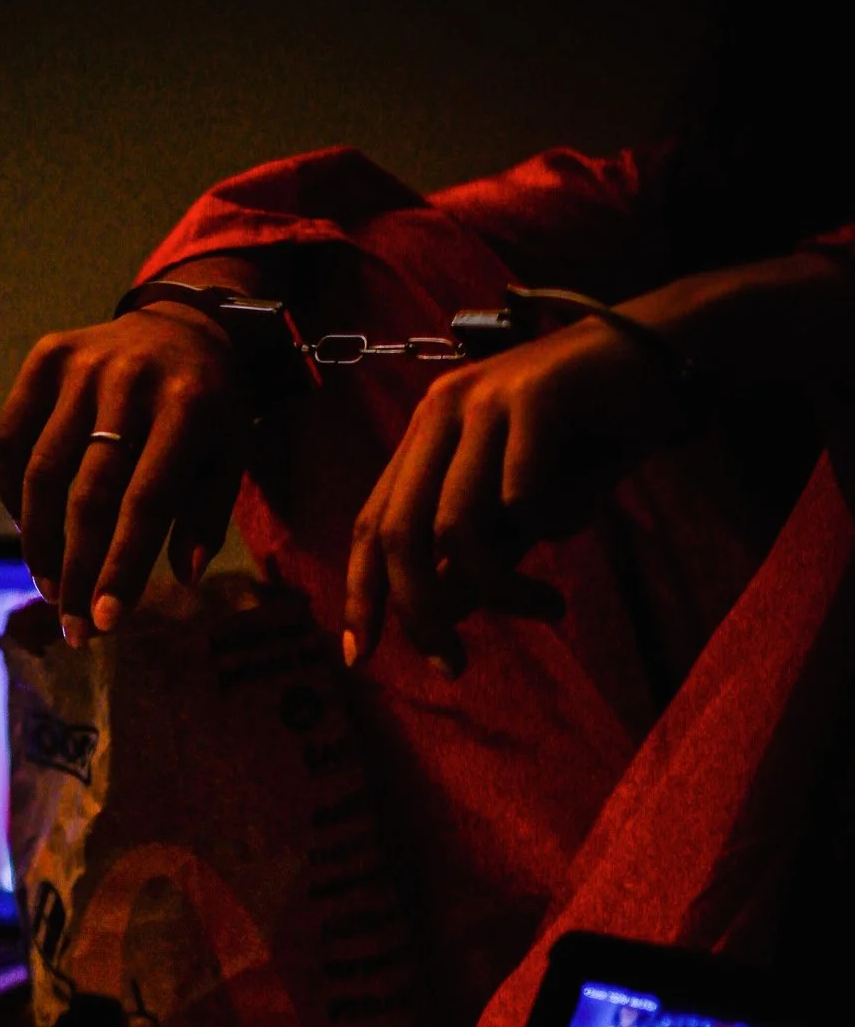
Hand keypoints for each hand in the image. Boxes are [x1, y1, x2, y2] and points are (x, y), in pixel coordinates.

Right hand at [0, 306, 251, 645]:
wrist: (184, 324)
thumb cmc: (209, 410)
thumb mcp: (229, 457)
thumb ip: (207, 517)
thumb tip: (181, 579)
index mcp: (187, 408)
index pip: (144, 504)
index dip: (120, 568)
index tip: (103, 623)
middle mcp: (131, 380)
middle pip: (88, 495)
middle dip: (76, 570)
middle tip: (72, 626)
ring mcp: (83, 364)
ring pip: (42, 471)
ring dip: (39, 543)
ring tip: (49, 588)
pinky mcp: (46, 356)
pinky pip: (12, 437)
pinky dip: (12, 493)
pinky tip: (28, 531)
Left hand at [343, 317, 683, 674]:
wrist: (664, 360)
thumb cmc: (590, 437)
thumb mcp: (523, 509)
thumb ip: (480, 552)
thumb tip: (439, 610)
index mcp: (427, 434)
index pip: (371, 523)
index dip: (361, 593)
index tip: (361, 658)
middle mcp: (443, 411)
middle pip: (400, 533)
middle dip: (420, 614)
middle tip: (453, 666)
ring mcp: (486, 399)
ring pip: (458, 526)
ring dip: (501, 589)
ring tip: (549, 609)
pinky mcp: (535, 394)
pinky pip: (524, 496)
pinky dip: (552, 524)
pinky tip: (584, 513)